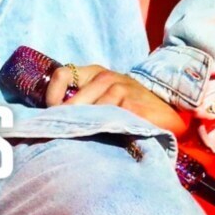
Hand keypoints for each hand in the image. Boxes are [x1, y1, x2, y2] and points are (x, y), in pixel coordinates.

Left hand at [45, 64, 191, 137]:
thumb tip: (51, 119)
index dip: (52, 96)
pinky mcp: (133, 104)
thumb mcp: (102, 98)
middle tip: (67, 137)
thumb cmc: (127, 107)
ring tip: (88, 141)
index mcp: (94, 73)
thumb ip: (81, 102)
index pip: (62, 74)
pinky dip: (104, 131)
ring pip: (89, 114)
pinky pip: (108, 121)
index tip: (51, 115)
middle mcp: (105, 77)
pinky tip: (107, 139)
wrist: (164, 113)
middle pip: (73, 102)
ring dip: (86, 129)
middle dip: (68, 122)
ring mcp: (121, 88)